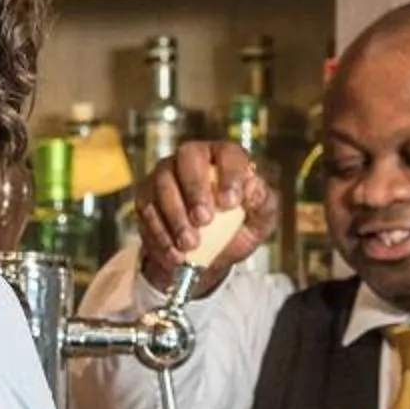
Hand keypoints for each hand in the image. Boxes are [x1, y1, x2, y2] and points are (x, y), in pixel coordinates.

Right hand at [134, 141, 278, 295]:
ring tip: (189, 244)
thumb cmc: (236, 229)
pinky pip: (147, 208)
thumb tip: (253, 187)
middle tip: (203, 220)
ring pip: (164, 183)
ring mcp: (165, 173)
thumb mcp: (259, 221)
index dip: (229, 174)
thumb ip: (263, 203)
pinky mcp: (146, 195)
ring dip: (176, 216)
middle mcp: (193, 157)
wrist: (203, 256)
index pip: (228, 153)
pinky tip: (174, 253)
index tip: (230, 203)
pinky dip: (159, 233)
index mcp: (226, 157)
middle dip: (195, 189)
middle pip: (188, 157)